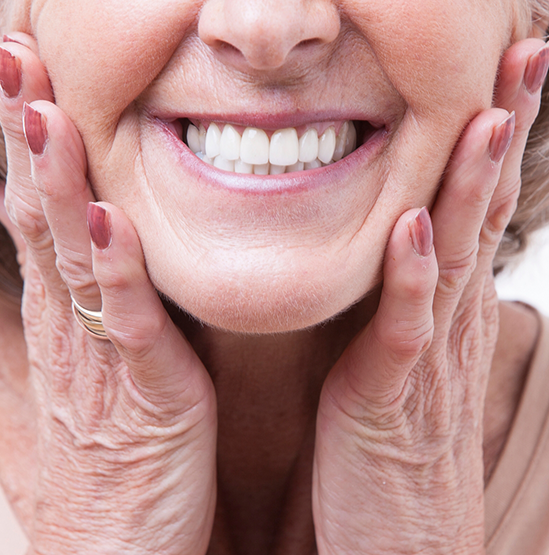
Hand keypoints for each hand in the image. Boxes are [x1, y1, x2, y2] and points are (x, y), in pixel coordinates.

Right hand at [0, 34, 216, 554]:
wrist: (113, 550)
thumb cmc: (110, 460)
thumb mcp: (92, 373)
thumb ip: (87, 309)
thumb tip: (77, 250)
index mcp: (64, 317)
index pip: (37, 214)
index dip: (28, 147)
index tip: (23, 82)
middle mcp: (69, 326)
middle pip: (41, 215)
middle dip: (27, 137)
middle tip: (14, 59)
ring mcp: (98, 356)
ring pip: (71, 255)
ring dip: (56, 183)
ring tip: (43, 112)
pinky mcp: (142, 391)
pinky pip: (126, 320)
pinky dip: (114, 269)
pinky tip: (106, 220)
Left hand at [313, 38, 547, 554]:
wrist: (401, 540)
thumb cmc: (392, 447)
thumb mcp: (399, 358)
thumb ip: (402, 303)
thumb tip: (401, 248)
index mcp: (442, 310)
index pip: (472, 209)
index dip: (490, 143)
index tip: (502, 75)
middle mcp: (446, 323)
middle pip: (479, 214)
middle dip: (503, 134)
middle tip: (525, 55)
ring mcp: (425, 359)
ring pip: (454, 257)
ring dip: (471, 186)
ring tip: (488, 114)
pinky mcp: (391, 397)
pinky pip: (404, 327)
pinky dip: (411, 276)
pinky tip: (416, 226)